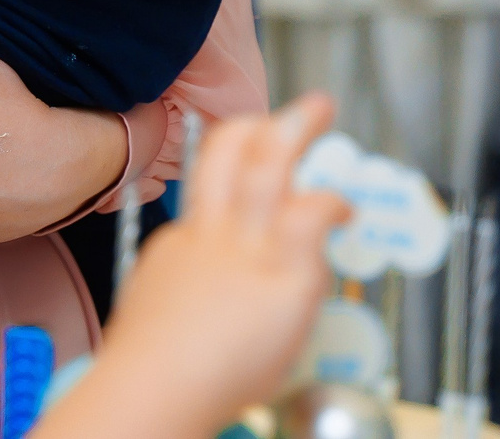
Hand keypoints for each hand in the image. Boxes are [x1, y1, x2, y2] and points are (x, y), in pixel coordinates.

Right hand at [34, 95, 348, 438]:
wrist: (153, 390)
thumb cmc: (155, 379)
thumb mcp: (162, 319)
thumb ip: (186, 296)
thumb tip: (203, 307)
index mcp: (180, 247)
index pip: (209, 201)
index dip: (234, 190)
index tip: (251, 187)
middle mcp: (210, 233)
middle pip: (225, 156)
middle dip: (258, 125)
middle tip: (291, 111)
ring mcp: (246, 247)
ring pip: (266, 165)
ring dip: (294, 128)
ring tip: (317, 109)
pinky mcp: (282, 272)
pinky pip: (310, 216)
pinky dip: (331, 202)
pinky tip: (345, 208)